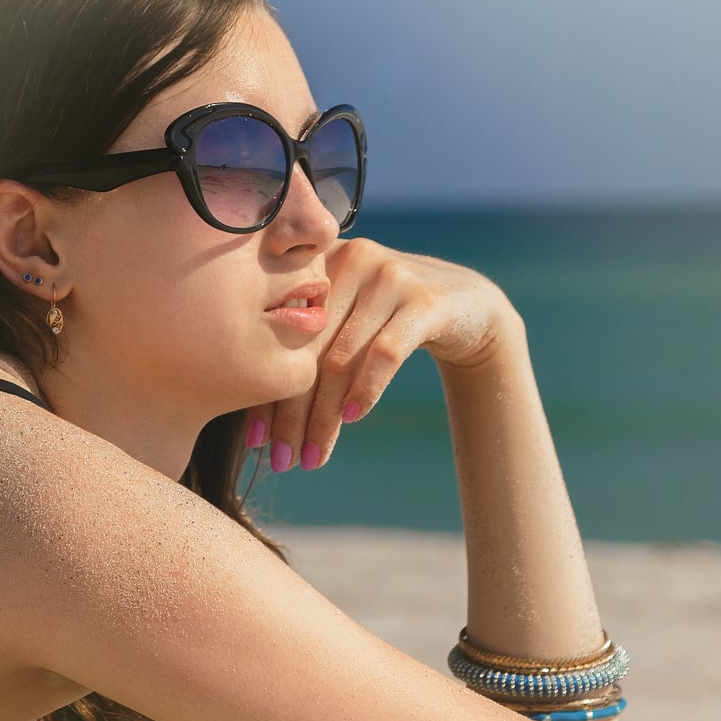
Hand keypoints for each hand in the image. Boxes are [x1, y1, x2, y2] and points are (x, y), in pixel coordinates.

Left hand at [247, 237, 517, 472]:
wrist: (467, 304)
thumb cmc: (388, 320)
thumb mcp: (344, 318)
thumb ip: (303, 342)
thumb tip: (252, 417)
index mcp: (320, 260)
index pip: (280, 334)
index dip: (265, 389)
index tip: (254, 440)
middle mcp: (352, 259)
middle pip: (308, 350)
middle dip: (292, 413)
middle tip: (282, 461)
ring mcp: (390, 276)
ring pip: (342, 358)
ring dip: (323, 417)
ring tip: (312, 458)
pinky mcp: (425, 300)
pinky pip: (385, 352)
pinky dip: (365, 389)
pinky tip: (350, 420)